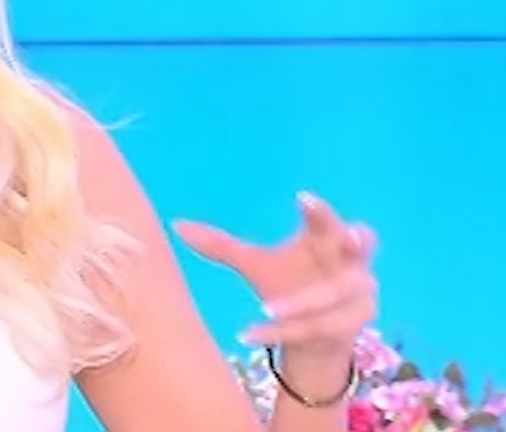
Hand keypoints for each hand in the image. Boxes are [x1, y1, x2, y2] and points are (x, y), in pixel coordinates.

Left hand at [172, 191, 377, 360]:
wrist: (312, 338)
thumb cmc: (288, 285)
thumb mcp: (254, 264)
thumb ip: (221, 246)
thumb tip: (176, 225)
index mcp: (325, 239)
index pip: (329, 219)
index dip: (321, 210)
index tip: (302, 197)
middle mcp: (351, 264)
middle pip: (360, 248)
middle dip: (355, 243)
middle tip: (348, 239)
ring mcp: (359, 296)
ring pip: (336, 298)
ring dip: (303, 303)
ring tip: (264, 308)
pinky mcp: (353, 327)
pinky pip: (320, 329)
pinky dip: (285, 332)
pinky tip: (249, 334)